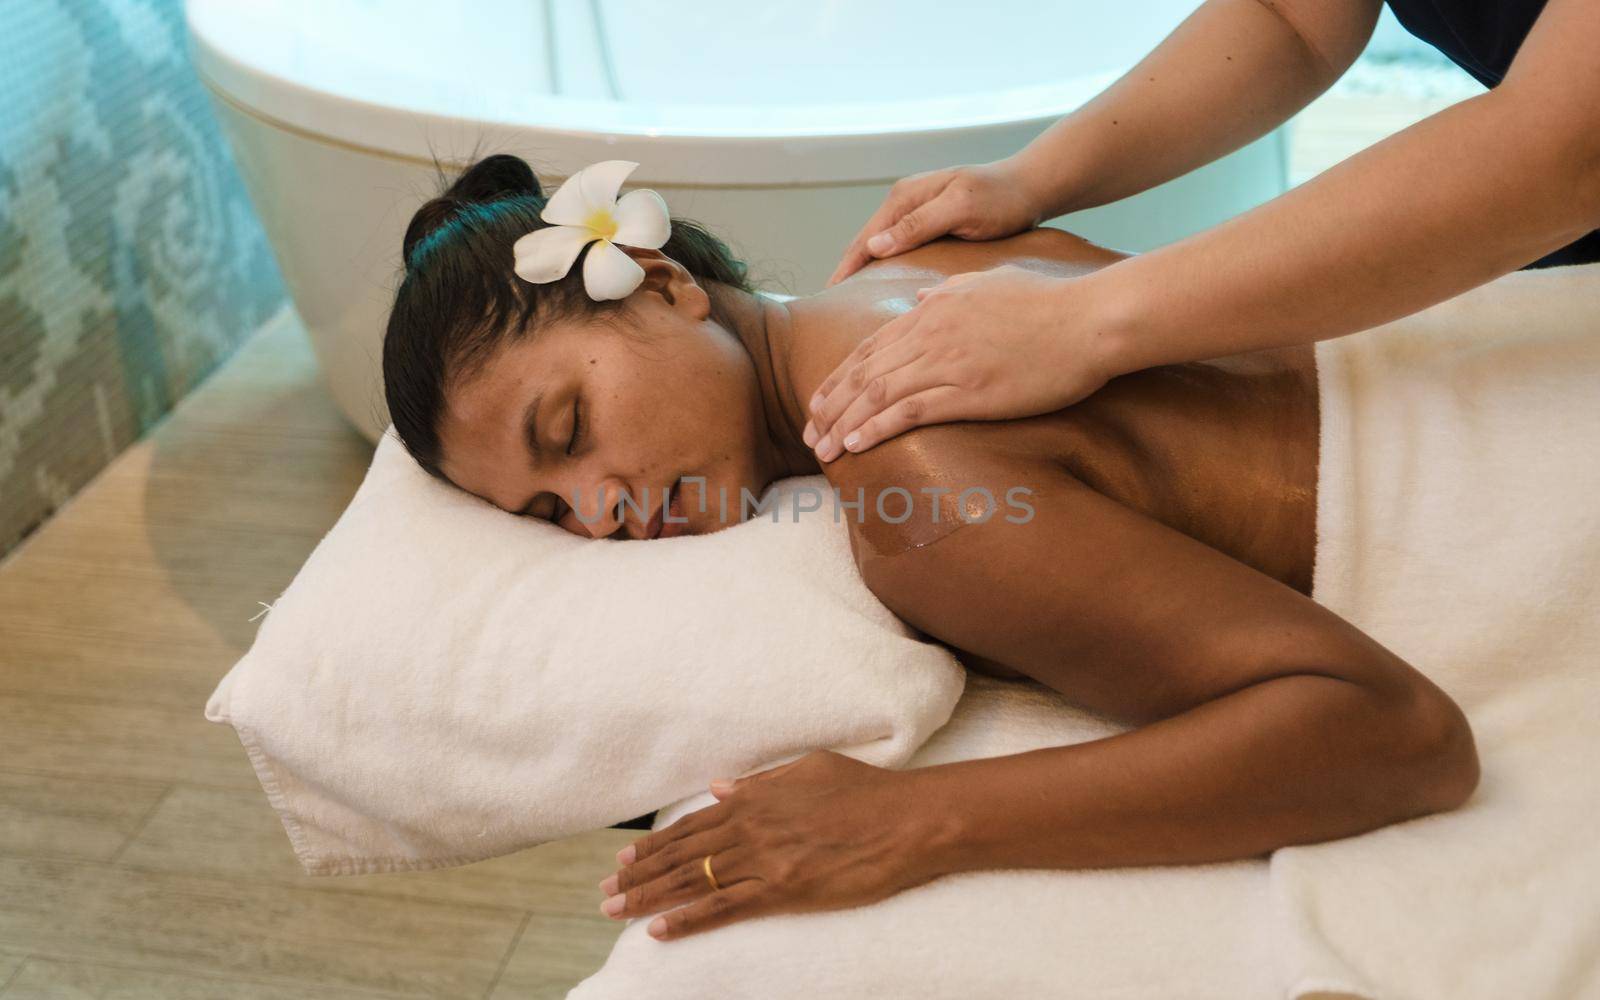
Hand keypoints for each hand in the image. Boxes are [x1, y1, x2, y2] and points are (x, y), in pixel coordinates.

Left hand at [596, 750, 941, 940]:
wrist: (908, 820)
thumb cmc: (866, 791)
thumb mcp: (810, 768)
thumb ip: (761, 782)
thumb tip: (718, 788)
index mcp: (755, 797)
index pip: (692, 826)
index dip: (655, 845)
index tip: (626, 860)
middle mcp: (751, 827)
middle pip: (682, 855)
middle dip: (640, 875)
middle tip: (606, 892)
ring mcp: (765, 860)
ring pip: (694, 881)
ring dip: (650, 898)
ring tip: (615, 911)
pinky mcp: (784, 890)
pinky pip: (725, 908)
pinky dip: (688, 919)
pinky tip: (660, 930)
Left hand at [803, 265, 1116, 460]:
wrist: (1089, 320)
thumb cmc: (1048, 304)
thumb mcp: (988, 284)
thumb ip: (948, 292)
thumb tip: (918, 302)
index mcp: (933, 311)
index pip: (871, 347)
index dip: (840, 377)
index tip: (820, 401)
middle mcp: (932, 334)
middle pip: (865, 373)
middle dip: (831, 405)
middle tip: (808, 433)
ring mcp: (949, 362)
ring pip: (878, 394)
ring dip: (844, 424)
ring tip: (821, 449)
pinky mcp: (971, 391)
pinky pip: (910, 411)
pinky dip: (876, 428)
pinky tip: (855, 445)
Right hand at [826, 159, 1044, 286]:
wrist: (1031, 186)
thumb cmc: (1001, 198)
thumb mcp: (960, 208)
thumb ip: (918, 224)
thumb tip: (875, 246)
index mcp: (904, 197)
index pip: (864, 240)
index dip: (845, 270)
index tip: (829, 300)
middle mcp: (904, 202)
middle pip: (866, 243)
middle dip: (847, 273)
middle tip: (830, 309)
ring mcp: (916, 211)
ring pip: (881, 247)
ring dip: (864, 271)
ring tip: (849, 304)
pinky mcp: (930, 223)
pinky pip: (899, 248)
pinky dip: (886, 267)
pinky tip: (883, 287)